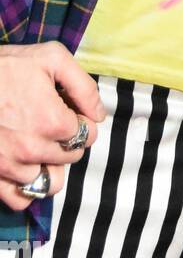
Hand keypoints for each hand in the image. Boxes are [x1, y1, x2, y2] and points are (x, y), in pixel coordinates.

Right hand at [0, 42, 104, 211]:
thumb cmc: (6, 66)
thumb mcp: (52, 58)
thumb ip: (83, 86)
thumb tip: (99, 113)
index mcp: (52, 121)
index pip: (88, 134)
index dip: (82, 120)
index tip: (70, 111)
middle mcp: (33, 149)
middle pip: (71, 156)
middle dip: (68, 140)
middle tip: (52, 123)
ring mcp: (12, 166)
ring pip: (50, 182)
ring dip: (51, 165)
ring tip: (41, 145)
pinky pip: (21, 199)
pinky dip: (28, 188)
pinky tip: (26, 166)